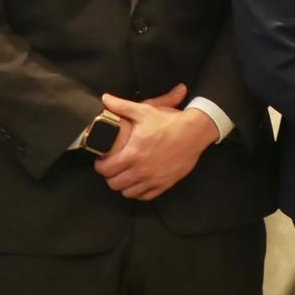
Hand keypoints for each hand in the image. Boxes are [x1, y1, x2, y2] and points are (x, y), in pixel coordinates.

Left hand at [95, 85, 212, 200]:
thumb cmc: (168, 121)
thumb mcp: (144, 111)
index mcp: (132, 153)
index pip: (106, 169)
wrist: (195, 131)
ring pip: (128, 193)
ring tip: (125, 175)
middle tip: (113, 168)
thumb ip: (121, 106)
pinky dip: (139, 192)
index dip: (100, 166)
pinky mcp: (165, 183)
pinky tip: (139, 182)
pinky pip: (146, 196)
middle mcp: (141, 170)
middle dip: (110, 176)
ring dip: (124, 185)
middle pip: (114, 184)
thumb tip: (105, 98)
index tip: (102, 160)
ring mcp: (154, 179)